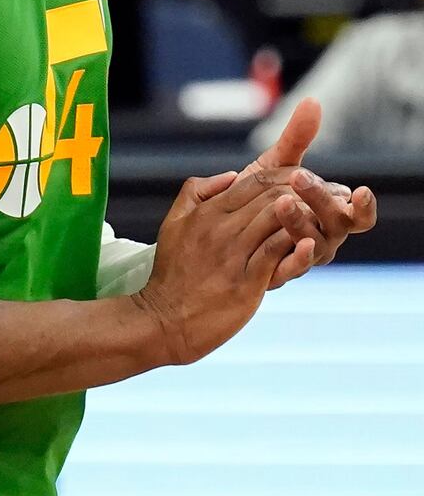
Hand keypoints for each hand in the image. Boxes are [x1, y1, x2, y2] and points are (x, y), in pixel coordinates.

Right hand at [137, 167, 317, 366]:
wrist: (164, 320)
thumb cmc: (172, 273)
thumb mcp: (174, 223)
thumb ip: (197, 192)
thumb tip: (231, 175)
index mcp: (208, 212)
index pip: (252, 180)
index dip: (284, 175)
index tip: (306, 179)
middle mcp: (221, 228)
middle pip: (270, 195)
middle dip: (304, 190)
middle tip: (331, 193)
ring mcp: (233, 255)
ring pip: (276, 219)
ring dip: (307, 213)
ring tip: (329, 214)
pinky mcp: (244, 282)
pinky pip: (274, 255)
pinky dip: (296, 247)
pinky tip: (312, 242)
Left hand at [240, 97, 377, 289]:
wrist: (218, 231)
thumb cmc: (257, 196)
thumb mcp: (276, 165)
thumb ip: (296, 138)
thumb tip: (313, 101)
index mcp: (329, 214)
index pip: (357, 212)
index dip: (362, 204)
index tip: (359, 190)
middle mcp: (322, 236)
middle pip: (336, 224)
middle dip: (321, 201)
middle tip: (299, 177)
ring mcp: (301, 256)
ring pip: (313, 245)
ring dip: (300, 223)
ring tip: (282, 202)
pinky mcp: (278, 272)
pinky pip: (292, 269)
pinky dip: (296, 259)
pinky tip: (291, 243)